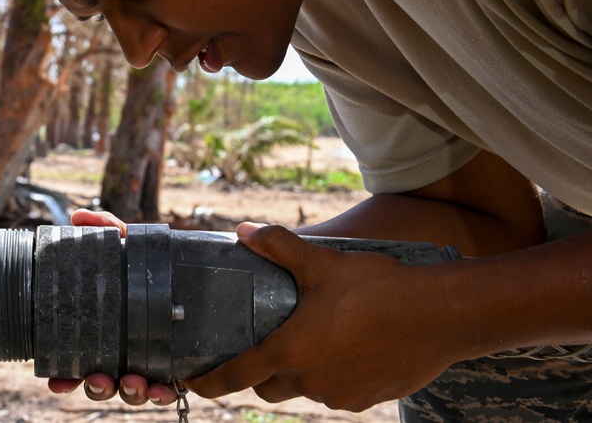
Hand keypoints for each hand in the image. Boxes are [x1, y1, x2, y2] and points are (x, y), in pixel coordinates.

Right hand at [46, 209, 179, 406]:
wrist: (200, 276)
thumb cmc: (155, 267)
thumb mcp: (132, 247)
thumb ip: (108, 228)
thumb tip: (78, 217)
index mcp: (106, 334)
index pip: (78, 362)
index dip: (65, 377)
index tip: (59, 380)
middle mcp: (123, 355)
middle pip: (102, 383)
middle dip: (97, 387)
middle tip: (99, 378)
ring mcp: (148, 364)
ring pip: (131, 391)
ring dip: (128, 392)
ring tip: (132, 381)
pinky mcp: (176, 369)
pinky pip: (166, 391)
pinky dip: (162, 393)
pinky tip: (163, 387)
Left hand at [187, 223, 459, 410]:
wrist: (441, 317)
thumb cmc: (378, 288)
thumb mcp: (322, 262)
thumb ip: (279, 247)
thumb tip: (244, 231)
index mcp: (292, 350)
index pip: (237, 375)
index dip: (210, 381)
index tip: (191, 383)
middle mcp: (311, 380)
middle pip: (270, 387)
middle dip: (262, 373)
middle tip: (265, 347)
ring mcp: (340, 394)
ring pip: (306, 389)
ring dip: (302, 372)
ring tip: (316, 339)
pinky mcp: (367, 399)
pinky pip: (338, 392)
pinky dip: (334, 377)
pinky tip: (348, 350)